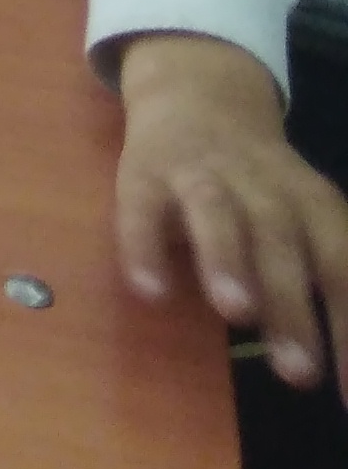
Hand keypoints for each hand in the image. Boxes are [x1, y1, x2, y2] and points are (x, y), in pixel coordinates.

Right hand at [117, 30, 347, 393]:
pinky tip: (151, 292)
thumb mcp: (306, 218)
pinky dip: (146, 247)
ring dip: (229, 259)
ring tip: (235, 314)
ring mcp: (200, 174)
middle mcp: (261, 185)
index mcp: (309, 202)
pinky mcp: (145, 172)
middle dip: (291, 306)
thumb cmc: (261, 185)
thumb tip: (346, 374)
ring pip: (218, 213)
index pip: (340, 264)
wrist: (196, 93)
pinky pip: (142, 209)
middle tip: (298, 375)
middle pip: (280, 242)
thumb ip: (320, 282)